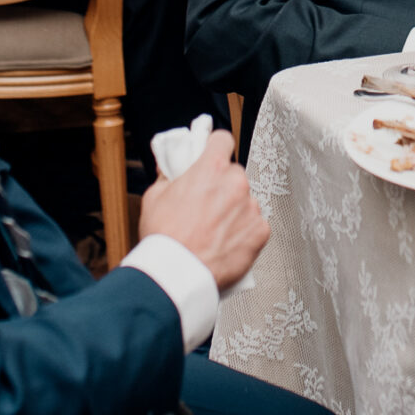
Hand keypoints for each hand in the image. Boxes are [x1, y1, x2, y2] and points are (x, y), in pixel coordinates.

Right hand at [138, 130, 266, 289]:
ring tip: (213, 231)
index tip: (212, 154)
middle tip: (206, 204)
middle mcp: (236, 183)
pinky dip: (243, 232)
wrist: (177, 275)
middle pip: (234, 174)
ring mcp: (251, 207)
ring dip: (234, 210)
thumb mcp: (154, 196)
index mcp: (211, 168)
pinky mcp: (260, 231)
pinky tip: (225, 243)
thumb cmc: (164, 238)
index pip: (223, 140)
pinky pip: (255, 224)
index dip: (215, 147)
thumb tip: (171, 167)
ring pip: (245, 200)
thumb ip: (168, 175)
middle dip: (222, 186)